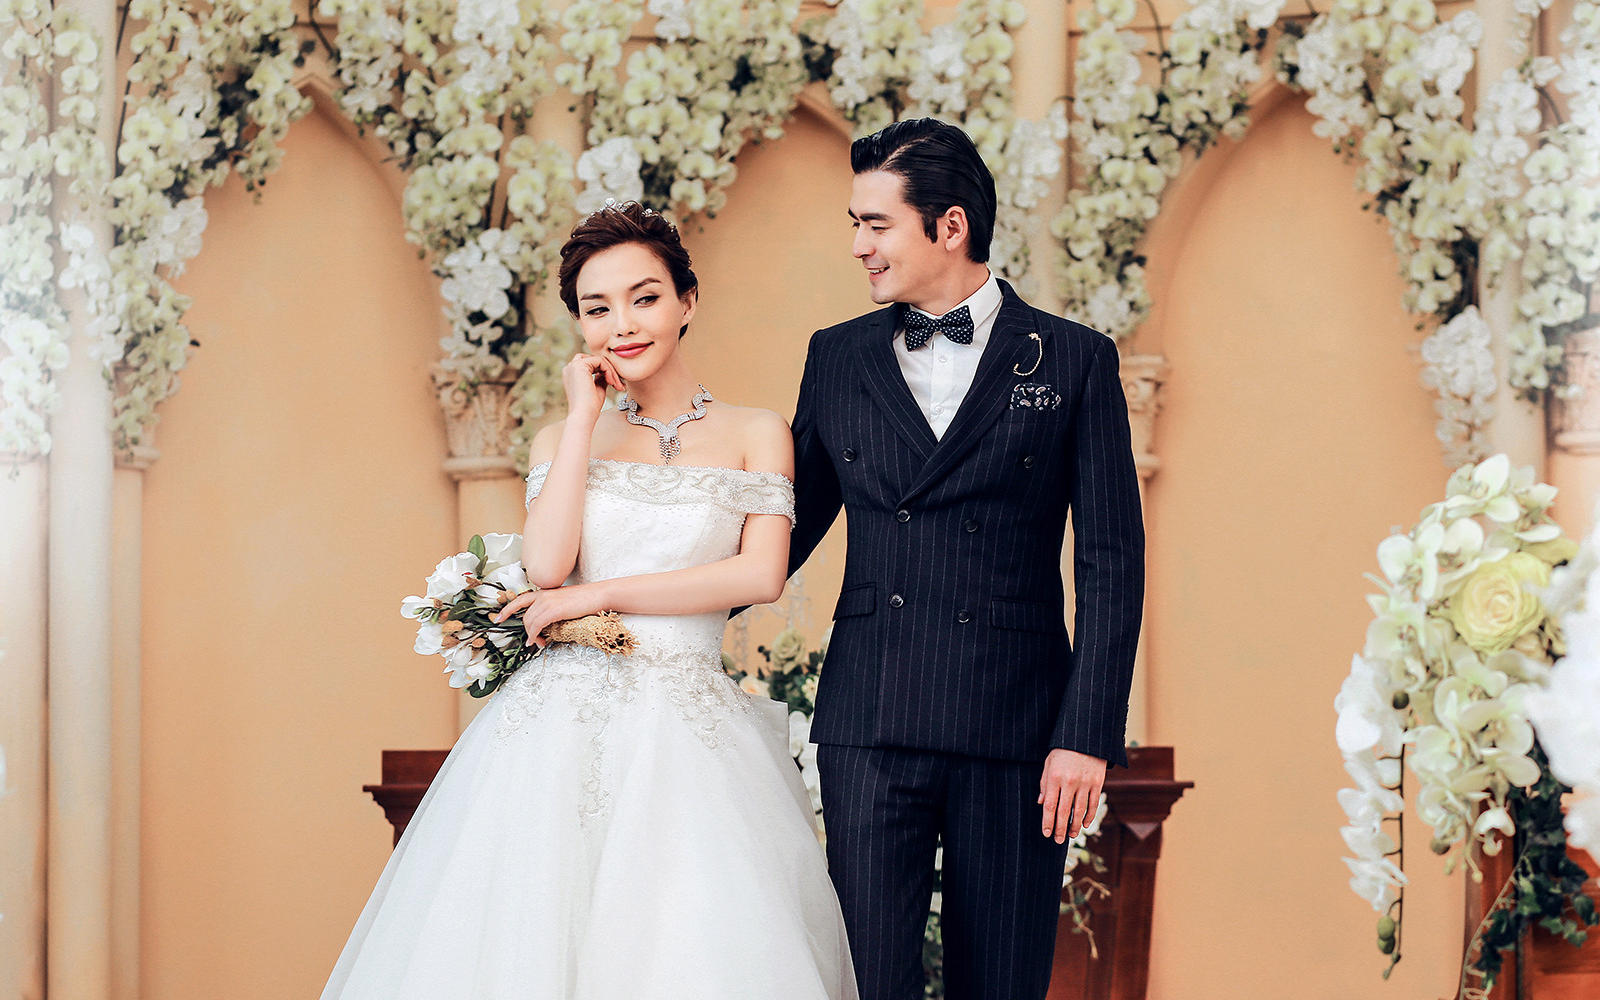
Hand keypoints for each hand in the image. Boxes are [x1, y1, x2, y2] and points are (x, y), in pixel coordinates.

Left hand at [491, 583, 605, 648]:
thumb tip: (547, 623)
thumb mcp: (564, 601)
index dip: (507, 610)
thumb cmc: (585, 600)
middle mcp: (542, 595)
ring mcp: (546, 602)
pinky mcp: (553, 610)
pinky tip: (540, 642)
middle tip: (533, 642)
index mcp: (544, 592)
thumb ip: (552, 608)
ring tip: (539, 643)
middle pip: (525, 616)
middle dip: (526, 631)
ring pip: (529, 623)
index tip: (498, 619)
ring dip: (532, 636)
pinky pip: (536, 626)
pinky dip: (535, 636)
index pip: (519, 600)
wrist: (598, 595)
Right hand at [562, 352, 623, 421]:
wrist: (584, 416)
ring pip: (599, 360)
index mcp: (572, 374)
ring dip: (611, 371)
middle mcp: (570, 368)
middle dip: (609, 370)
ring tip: (617, 385)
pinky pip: (600, 361)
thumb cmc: (591, 407)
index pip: (592, 364)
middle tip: (619, 384)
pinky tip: (611, 382)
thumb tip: (608, 370)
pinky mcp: (579, 365)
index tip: (617, 385)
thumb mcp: (598, 388)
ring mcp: (573, 365)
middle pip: (595, 360)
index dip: (606, 372)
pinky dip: (609, 370)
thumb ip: (601, 378)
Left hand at [1038, 748, 1105, 843]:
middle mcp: (1070, 782)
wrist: (1085, 738)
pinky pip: (1093, 804)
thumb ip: (1045, 784)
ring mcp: (1085, 783)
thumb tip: (1041, 803)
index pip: (1050, 805)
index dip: (1048, 821)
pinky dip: (1088, 816)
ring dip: (1074, 825)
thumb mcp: (1049, 764)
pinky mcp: (1097, 782)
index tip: (1046, 833)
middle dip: (1060, 828)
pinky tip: (1083, 824)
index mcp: (1055, 777)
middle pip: (1064, 811)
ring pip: (1079, 810)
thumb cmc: (1063, 751)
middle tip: (1058, 841)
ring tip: (1070, 835)